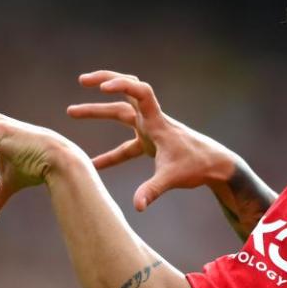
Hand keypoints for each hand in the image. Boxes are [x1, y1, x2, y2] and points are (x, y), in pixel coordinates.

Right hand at [68, 70, 237, 211]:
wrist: (215, 167)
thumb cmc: (197, 167)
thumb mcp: (172, 178)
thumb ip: (152, 190)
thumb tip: (136, 206)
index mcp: (157, 123)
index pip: (140, 92)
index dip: (121, 85)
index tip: (100, 88)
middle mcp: (152, 121)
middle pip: (126, 94)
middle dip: (104, 83)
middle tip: (82, 81)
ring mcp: (150, 130)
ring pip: (121, 113)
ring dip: (98, 111)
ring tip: (71, 112)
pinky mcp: (151, 143)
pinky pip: (125, 146)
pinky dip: (109, 155)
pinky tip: (92, 164)